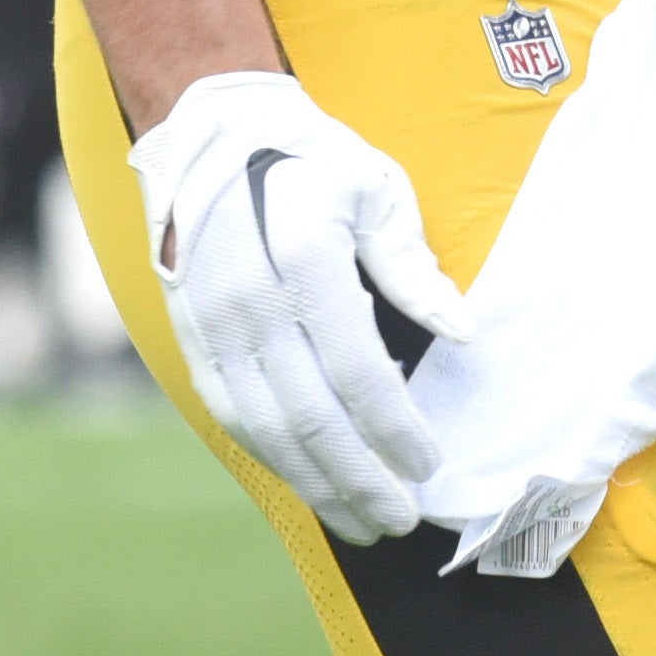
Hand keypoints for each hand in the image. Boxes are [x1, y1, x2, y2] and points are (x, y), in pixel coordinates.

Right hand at [127, 70, 470, 541]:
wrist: (211, 134)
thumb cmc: (312, 157)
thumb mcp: (376, 188)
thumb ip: (412, 266)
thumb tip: (463, 333)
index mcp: (304, 261)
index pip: (357, 371)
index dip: (394, 428)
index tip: (429, 466)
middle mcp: (250, 303)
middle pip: (310, 416)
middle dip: (359, 478)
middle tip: (401, 519)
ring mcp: (212, 327)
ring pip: (267, 429)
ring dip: (315, 483)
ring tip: (361, 520)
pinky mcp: (191, 340)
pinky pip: (231, 416)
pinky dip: (274, 457)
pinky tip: (309, 481)